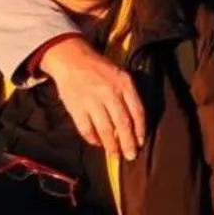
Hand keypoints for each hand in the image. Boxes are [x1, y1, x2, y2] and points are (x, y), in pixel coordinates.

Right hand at [37, 37, 146, 160]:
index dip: (140, 129)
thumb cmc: (100, 69)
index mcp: (124, 84)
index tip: (141, 142)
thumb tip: (135, 123)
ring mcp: (92, 101)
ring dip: (111, 145)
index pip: (137, 111)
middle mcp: (110, 93)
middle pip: (122, 123)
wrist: (72, 59)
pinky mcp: (76, 107)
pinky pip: (86, 128)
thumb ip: (129, 95)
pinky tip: (97, 143)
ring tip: (115, 155)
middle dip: (128, 142)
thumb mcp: (121, 75)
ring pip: (105, 129)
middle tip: (131, 155)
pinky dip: (92, 138)